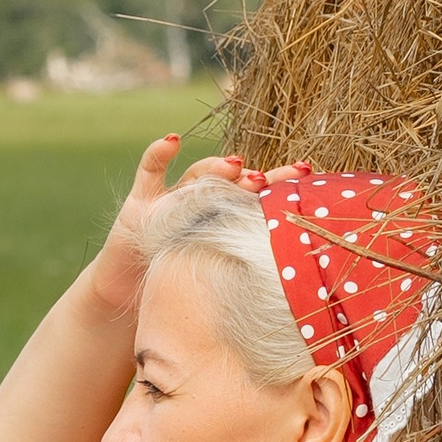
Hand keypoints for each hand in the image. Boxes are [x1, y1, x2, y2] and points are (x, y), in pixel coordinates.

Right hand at [86, 135, 311, 318]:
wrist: (135, 300)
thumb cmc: (181, 288)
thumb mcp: (219, 279)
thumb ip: (246, 266)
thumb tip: (298, 281)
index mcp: (224, 218)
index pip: (257, 195)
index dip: (280, 183)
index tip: (306, 174)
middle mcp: (202, 203)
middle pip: (232, 181)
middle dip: (253, 177)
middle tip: (272, 177)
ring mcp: (171, 198)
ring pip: (198, 175)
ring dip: (216, 167)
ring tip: (234, 166)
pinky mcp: (141, 201)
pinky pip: (150, 170)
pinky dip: (159, 153)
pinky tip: (173, 141)